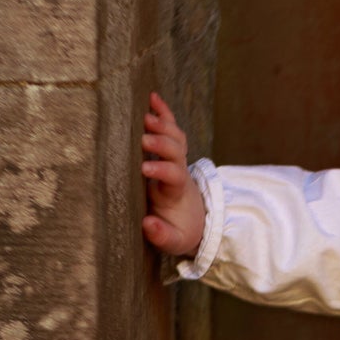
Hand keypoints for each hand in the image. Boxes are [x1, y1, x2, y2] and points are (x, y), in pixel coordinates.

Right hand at [141, 91, 206, 257]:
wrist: (193, 222)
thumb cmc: (178, 230)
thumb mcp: (174, 241)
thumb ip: (162, 235)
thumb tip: (148, 224)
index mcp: (177, 192)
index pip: (174, 176)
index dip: (162, 170)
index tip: (145, 169)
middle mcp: (179, 171)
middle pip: (176, 152)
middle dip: (163, 143)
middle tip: (145, 139)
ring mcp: (176, 160)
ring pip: (176, 137)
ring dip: (163, 124)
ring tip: (147, 115)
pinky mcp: (171, 153)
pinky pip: (171, 129)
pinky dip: (164, 112)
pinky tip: (153, 97)